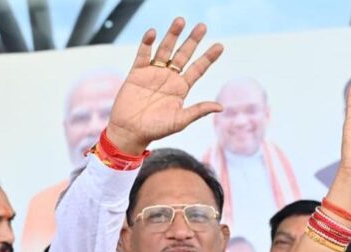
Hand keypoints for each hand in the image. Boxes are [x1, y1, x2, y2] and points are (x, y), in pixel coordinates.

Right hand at [106, 17, 223, 154]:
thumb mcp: (180, 121)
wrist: (130, 131)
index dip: (208, 57)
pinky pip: (143, 54)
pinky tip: (153, 33)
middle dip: (192, 40)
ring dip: (172, 35)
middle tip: (202, 26)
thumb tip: (221, 107)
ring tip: (180, 21)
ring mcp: (153, 73)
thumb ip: (198, 111)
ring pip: (165, 50)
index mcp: (181, 88)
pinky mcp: (137, 72)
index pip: (197, 69)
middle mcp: (169, 78)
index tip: (220, 46)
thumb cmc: (156, 130)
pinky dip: (147, 43)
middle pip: (183, 54)